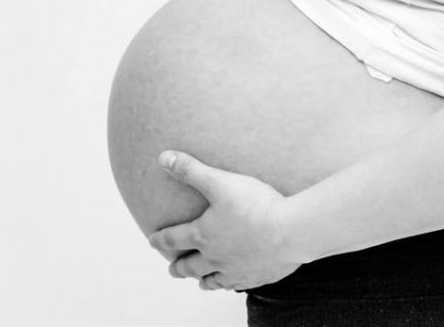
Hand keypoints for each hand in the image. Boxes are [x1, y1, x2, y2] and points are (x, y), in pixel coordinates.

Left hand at [149, 150, 302, 290]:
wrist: (291, 232)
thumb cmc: (256, 206)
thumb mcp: (220, 182)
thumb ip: (191, 170)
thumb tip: (163, 158)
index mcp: (204, 235)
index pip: (174, 239)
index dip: (161, 239)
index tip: (153, 241)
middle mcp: (216, 257)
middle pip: (191, 266)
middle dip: (179, 267)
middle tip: (173, 269)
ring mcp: (237, 270)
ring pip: (214, 280)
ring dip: (204, 280)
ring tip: (201, 282)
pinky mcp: (258, 276)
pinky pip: (239, 285)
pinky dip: (231, 285)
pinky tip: (234, 283)